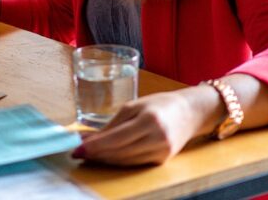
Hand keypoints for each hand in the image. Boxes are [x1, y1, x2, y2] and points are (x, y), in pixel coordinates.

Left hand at [71, 91, 202, 165]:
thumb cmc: (159, 104)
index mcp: (149, 120)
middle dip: (96, 154)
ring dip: (104, 159)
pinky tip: (105, 157)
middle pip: (120, 152)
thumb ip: (112, 123)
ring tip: (88, 154)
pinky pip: (134, 163)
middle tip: (77, 152)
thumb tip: (88, 137)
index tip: (78, 148)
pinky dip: (117, 161)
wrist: (190, 113)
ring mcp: (161, 152)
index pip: (116, 138)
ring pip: (125, 161)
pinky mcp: (161, 161)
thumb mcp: (134, 106)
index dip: (95, 146)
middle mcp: (157, 139)